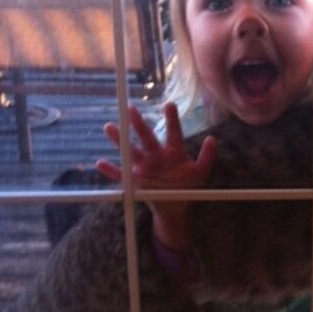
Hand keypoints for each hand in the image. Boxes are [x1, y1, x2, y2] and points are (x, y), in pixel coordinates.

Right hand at [96, 102, 215, 249]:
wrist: (174, 206)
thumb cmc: (187, 186)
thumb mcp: (200, 172)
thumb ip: (207, 157)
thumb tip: (213, 139)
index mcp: (173, 151)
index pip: (173, 133)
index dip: (171, 120)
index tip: (169, 105)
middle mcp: (156, 155)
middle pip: (147, 138)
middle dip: (139, 124)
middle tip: (130, 108)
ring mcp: (144, 167)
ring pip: (131, 151)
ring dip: (120, 140)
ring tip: (109, 127)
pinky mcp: (135, 181)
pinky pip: (121, 175)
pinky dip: (111, 170)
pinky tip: (100, 163)